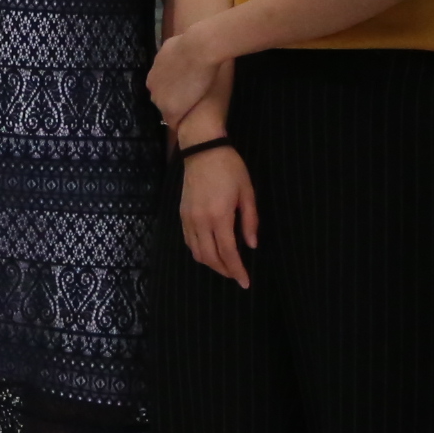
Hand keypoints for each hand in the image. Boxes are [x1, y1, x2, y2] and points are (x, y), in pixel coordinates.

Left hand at [145, 30, 225, 130]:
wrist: (199, 49)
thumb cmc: (190, 44)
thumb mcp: (173, 47)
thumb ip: (170, 55)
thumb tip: (174, 52)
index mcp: (152, 73)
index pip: (161, 88)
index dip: (174, 91)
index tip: (186, 92)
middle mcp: (152, 86)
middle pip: (162, 100)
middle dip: (175, 102)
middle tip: (191, 102)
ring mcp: (160, 99)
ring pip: (167, 111)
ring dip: (178, 112)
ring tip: (191, 115)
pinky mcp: (171, 110)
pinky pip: (174, 122)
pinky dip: (181, 123)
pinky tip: (188, 125)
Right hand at [178, 143, 257, 286]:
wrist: (202, 150)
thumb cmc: (230, 168)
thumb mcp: (247, 192)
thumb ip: (250, 221)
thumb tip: (251, 245)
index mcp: (219, 215)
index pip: (228, 252)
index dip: (237, 269)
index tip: (245, 282)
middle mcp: (201, 220)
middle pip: (210, 256)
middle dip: (224, 270)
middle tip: (237, 276)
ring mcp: (188, 218)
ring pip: (197, 252)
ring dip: (211, 263)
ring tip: (225, 266)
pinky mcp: (182, 214)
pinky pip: (189, 241)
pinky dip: (199, 252)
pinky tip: (209, 251)